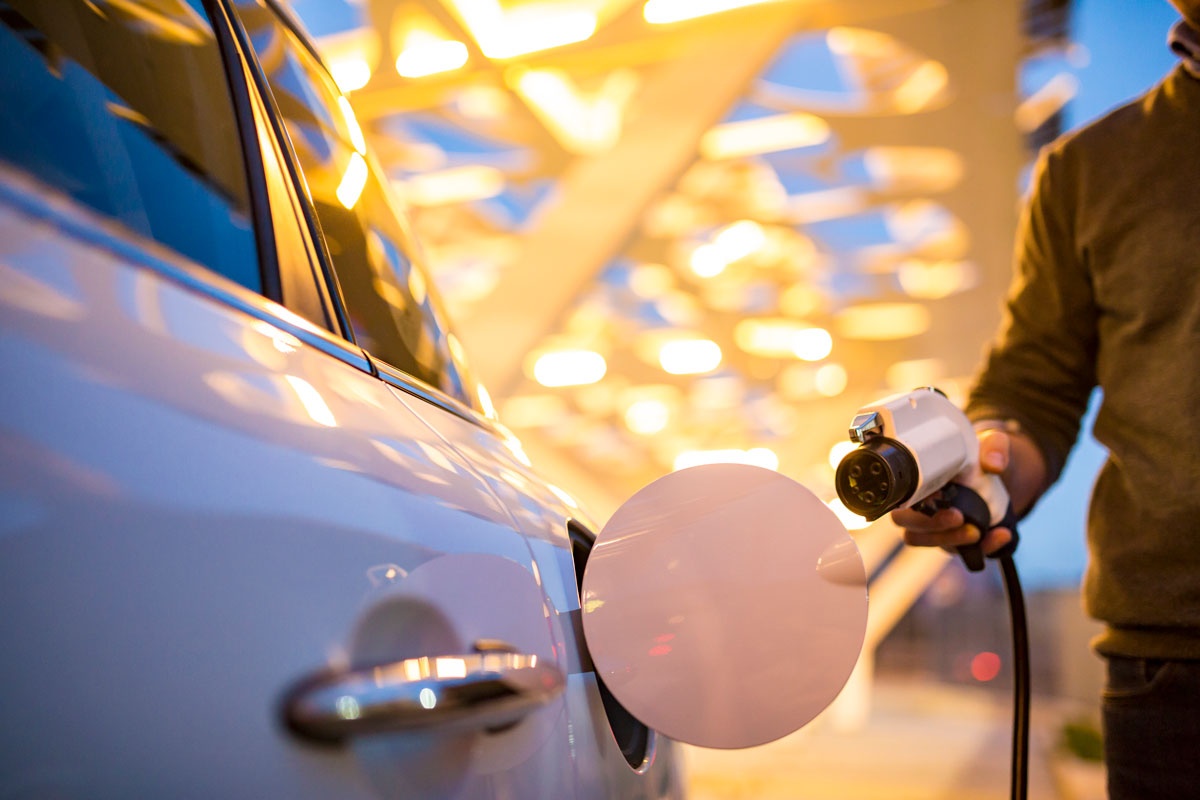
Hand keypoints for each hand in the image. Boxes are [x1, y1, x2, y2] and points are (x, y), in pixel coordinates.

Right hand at [890, 429, 1015, 555]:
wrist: (999, 476)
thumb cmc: (980, 455)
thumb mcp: (990, 443)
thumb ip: (994, 446)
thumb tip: (994, 464)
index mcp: (919, 481)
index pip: (901, 497)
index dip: (911, 502)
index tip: (936, 495)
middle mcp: (921, 506)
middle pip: (909, 526)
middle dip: (930, 526)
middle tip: (958, 517)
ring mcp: (936, 526)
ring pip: (929, 542)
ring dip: (951, 540)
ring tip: (978, 532)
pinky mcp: (956, 540)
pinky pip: (963, 552)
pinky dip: (984, 547)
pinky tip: (1001, 535)